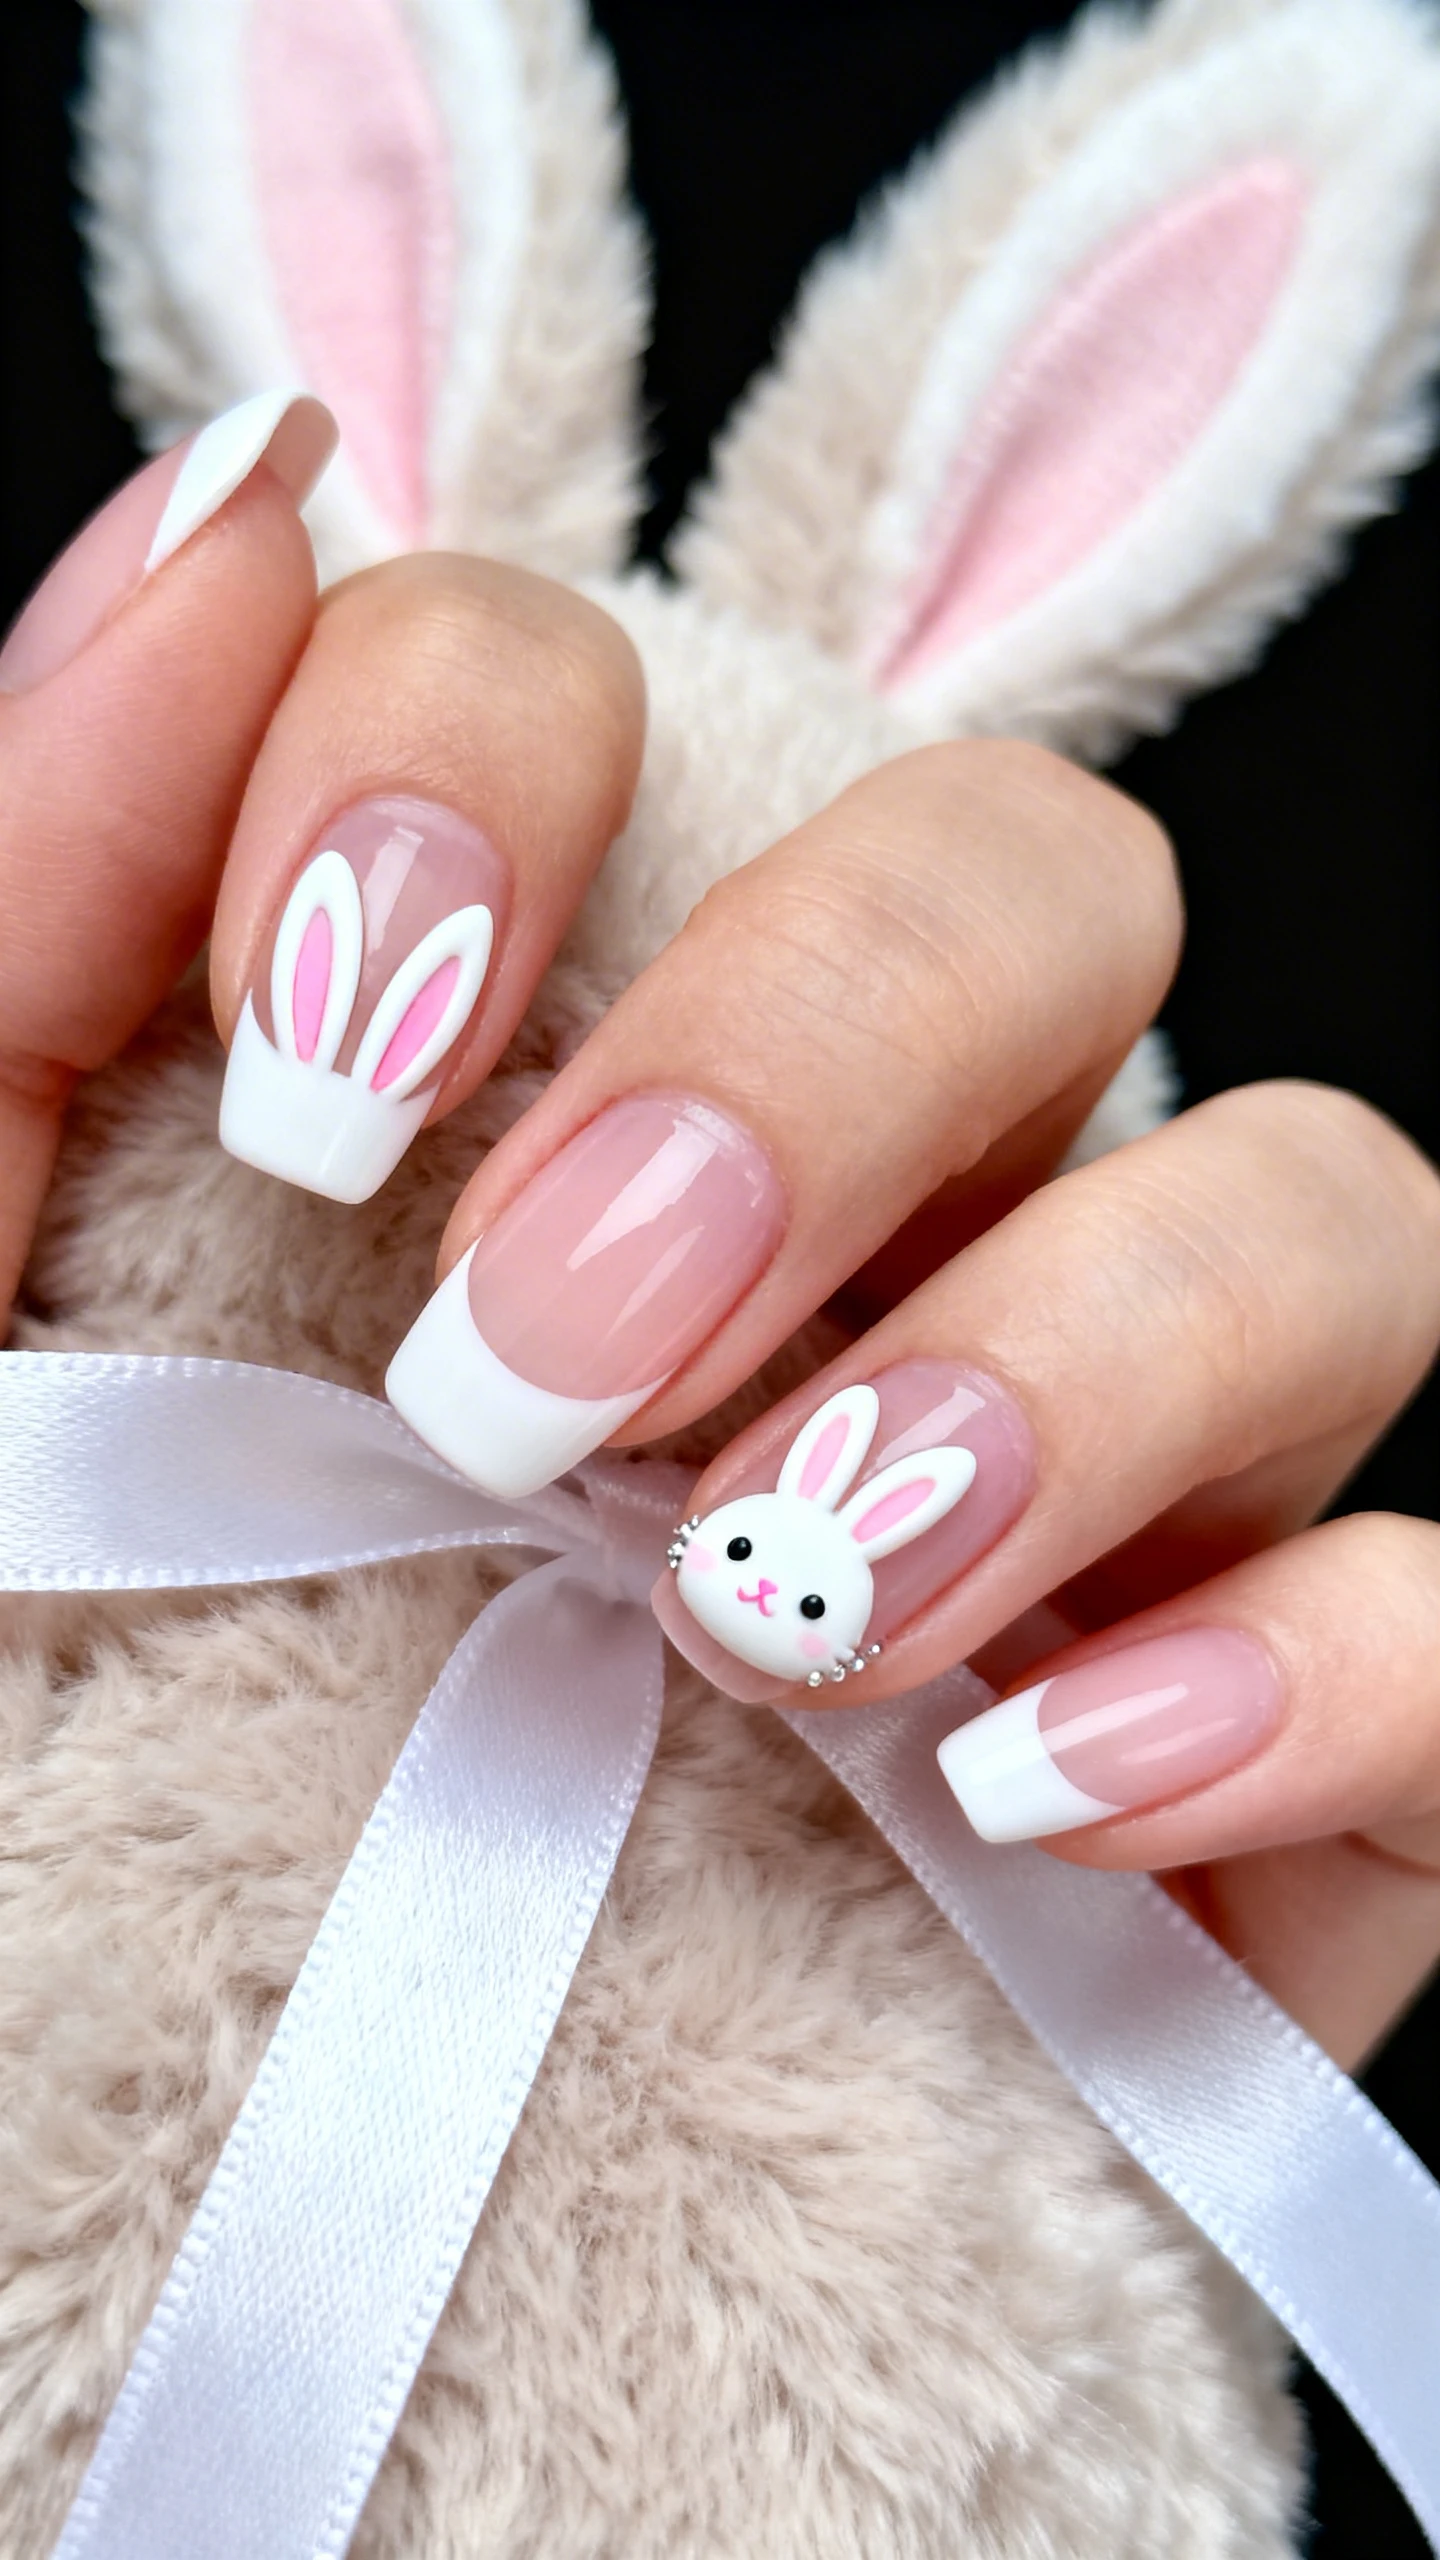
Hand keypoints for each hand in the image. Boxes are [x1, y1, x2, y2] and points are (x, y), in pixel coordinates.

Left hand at [3, 411, 1437, 2079]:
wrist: (168, 2258)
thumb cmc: (49, 1765)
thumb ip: (29, 916)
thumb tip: (239, 496)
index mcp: (552, 1075)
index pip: (622, 679)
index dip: (491, 745)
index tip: (326, 1048)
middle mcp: (870, 1224)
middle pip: (1038, 876)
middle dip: (812, 1054)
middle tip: (536, 1370)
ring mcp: (1102, 1490)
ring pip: (1320, 1205)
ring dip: (1070, 1361)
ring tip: (767, 1605)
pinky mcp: (1269, 1774)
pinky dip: (1313, 1675)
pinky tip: (1025, 1801)